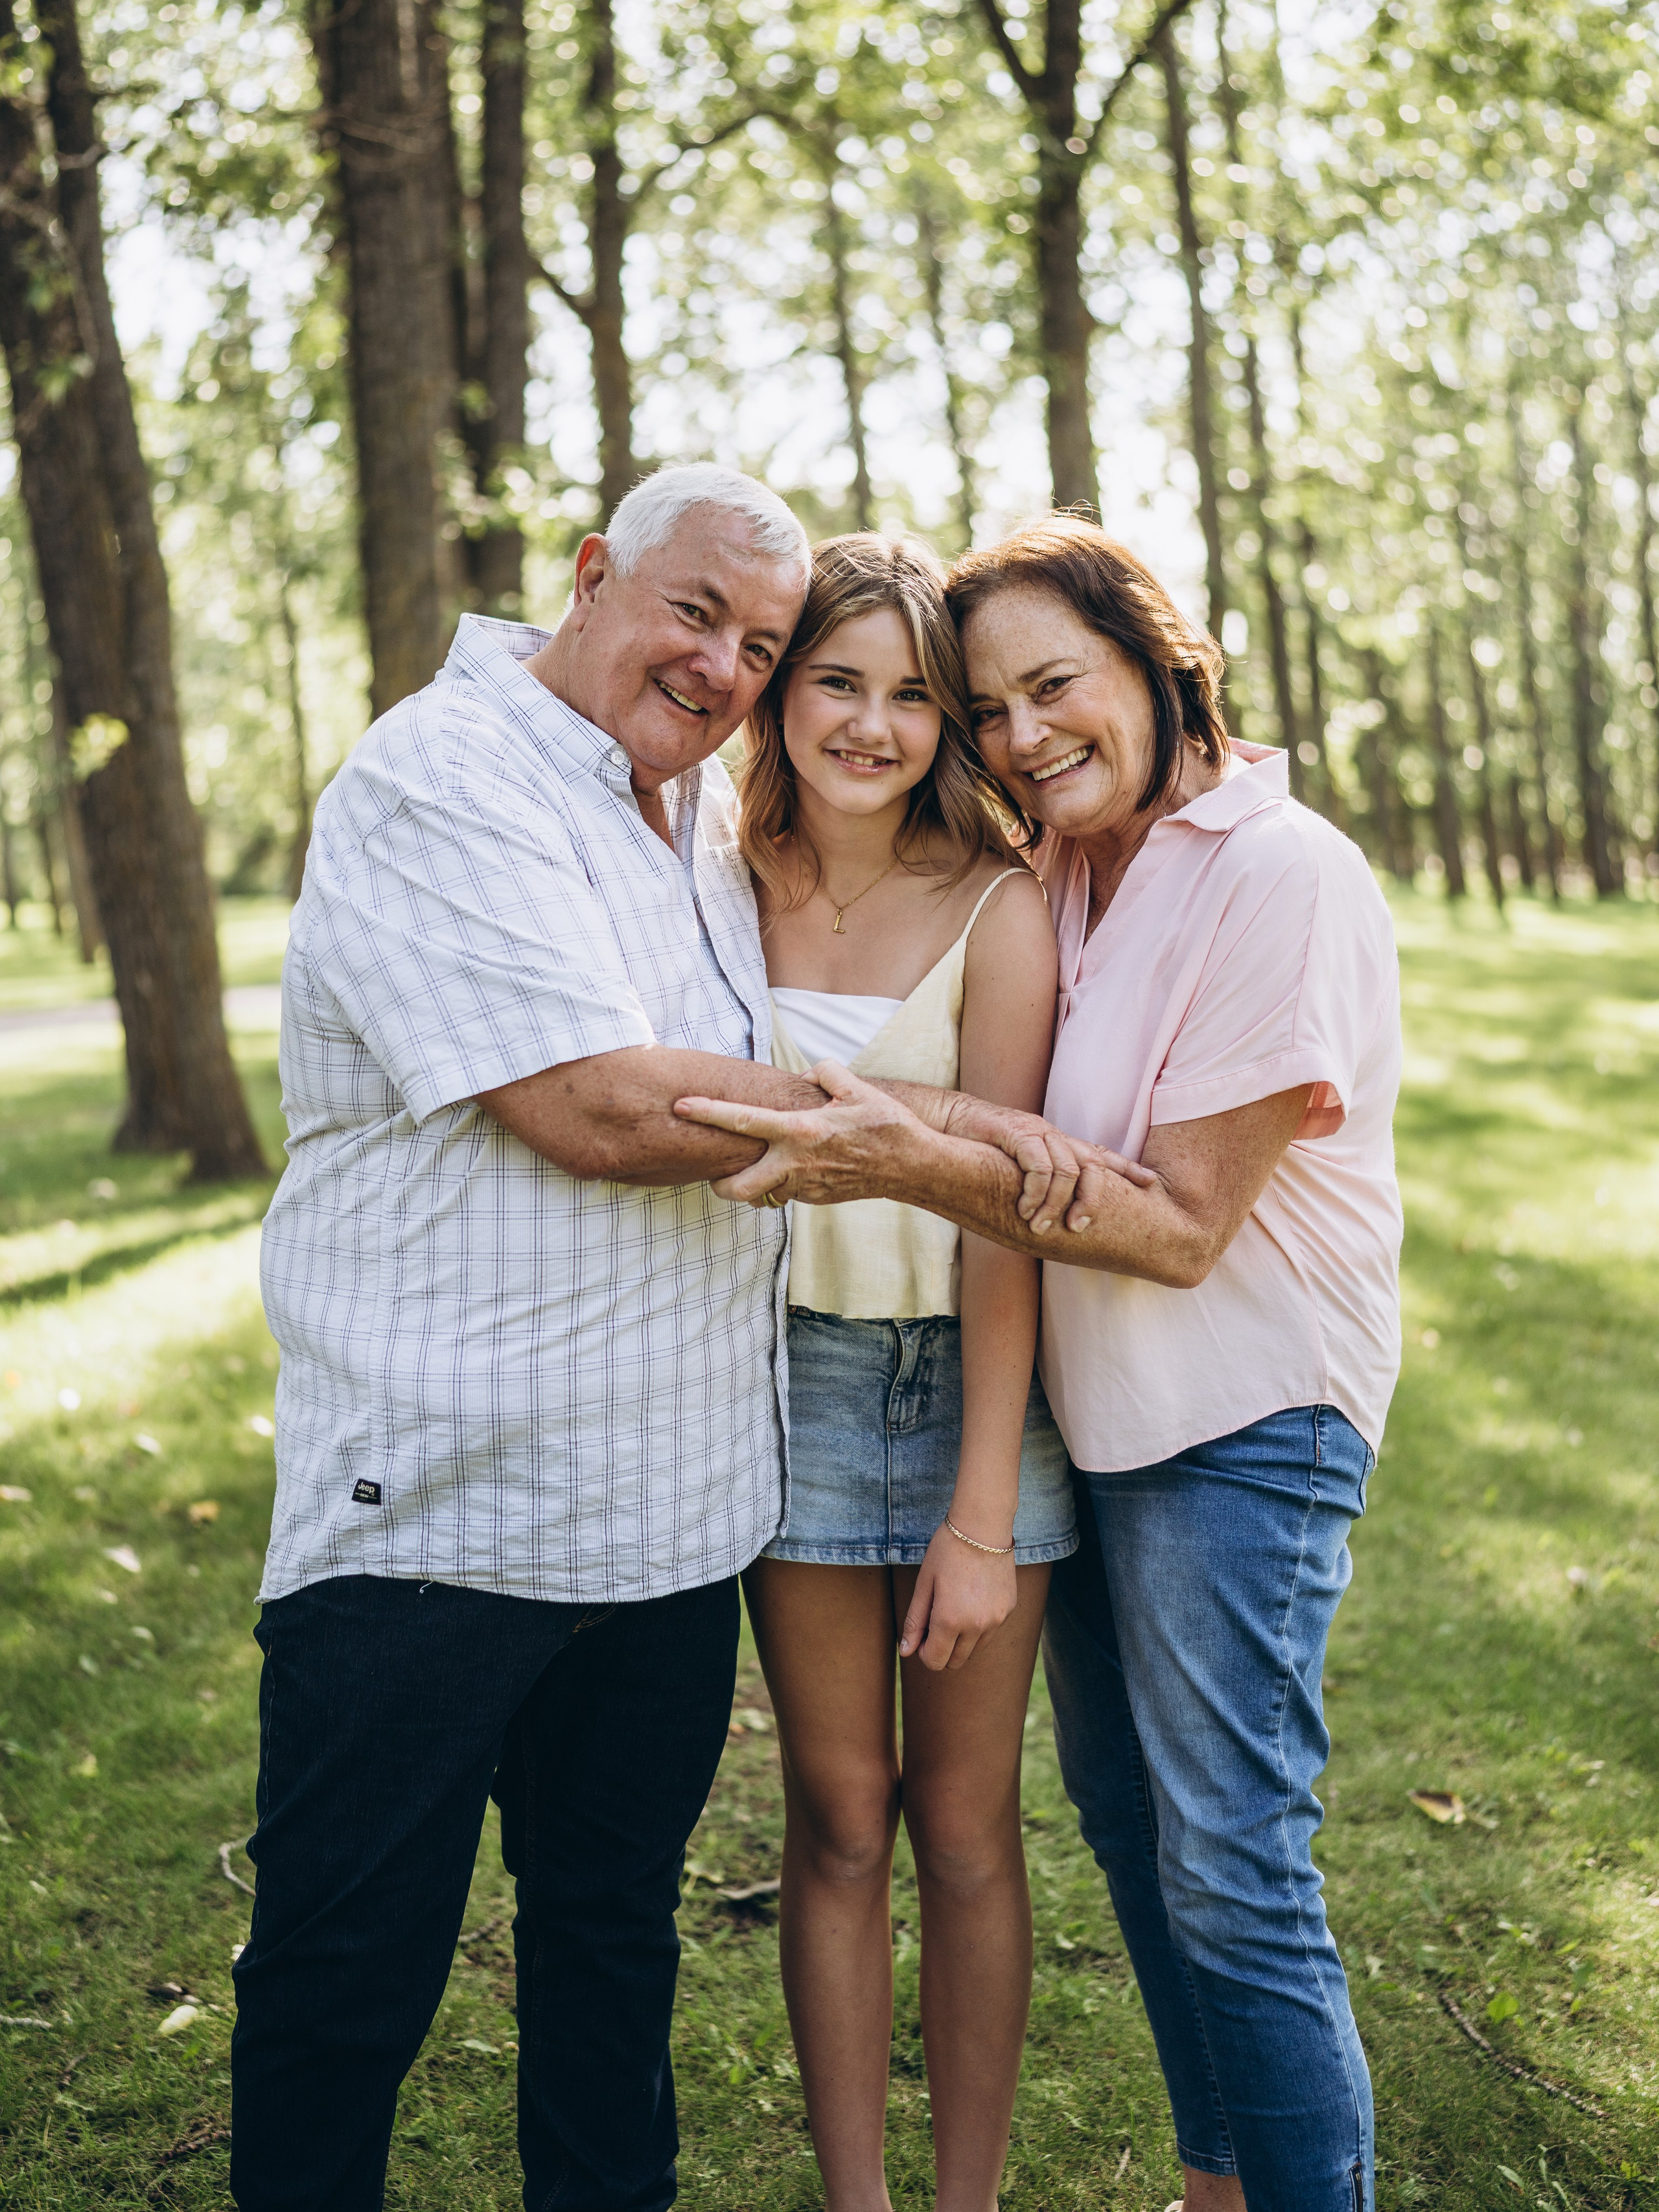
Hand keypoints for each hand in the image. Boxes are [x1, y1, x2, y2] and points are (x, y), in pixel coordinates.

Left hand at [674, 1059, 926, 1206]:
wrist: (911, 1166)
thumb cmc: (886, 1124)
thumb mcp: (855, 1087)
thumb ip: (823, 1074)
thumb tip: (804, 1077)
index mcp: (800, 1130)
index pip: (742, 1120)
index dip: (708, 1112)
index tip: (681, 1106)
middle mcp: (796, 1163)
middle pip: (738, 1187)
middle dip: (718, 1185)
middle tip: (716, 1174)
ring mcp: (805, 1187)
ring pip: (761, 1195)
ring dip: (754, 1185)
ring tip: (761, 1166)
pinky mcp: (816, 1200)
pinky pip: (787, 1194)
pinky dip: (782, 1184)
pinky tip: (796, 1168)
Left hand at [898, 1521, 1017, 1670]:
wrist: (983, 1526)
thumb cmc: (947, 1551)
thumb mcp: (924, 1584)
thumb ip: (915, 1621)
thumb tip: (906, 1651)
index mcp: (950, 1620)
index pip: (935, 1661)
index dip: (924, 1652)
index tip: (922, 1632)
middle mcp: (976, 1626)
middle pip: (956, 1661)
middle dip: (942, 1648)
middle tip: (936, 1620)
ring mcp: (996, 1620)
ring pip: (975, 1650)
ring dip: (961, 1640)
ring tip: (955, 1607)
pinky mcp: (1009, 1610)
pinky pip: (990, 1632)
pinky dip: (979, 1626)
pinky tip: (973, 1599)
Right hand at [943, 1096, 1159, 1234]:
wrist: (948, 1124)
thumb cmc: (981, 1153)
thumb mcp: (1018, 1171)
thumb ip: (1040, 1187)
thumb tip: (1056, 1220)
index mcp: (1059, 1145)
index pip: (1102, 1156)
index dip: (1128, 1169)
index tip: (1151, 1184)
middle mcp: (1054, 1136)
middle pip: (1094, 1165)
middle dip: (1093, 1200)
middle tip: (1079, 1227)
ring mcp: (1037, 1133)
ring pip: (1068, 1169)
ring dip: (1057, 1204)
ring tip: (1042, 1226)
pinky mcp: (1017, 1133)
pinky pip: (1039, 1164)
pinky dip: (1036, 1192)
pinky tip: (1024, 1209)